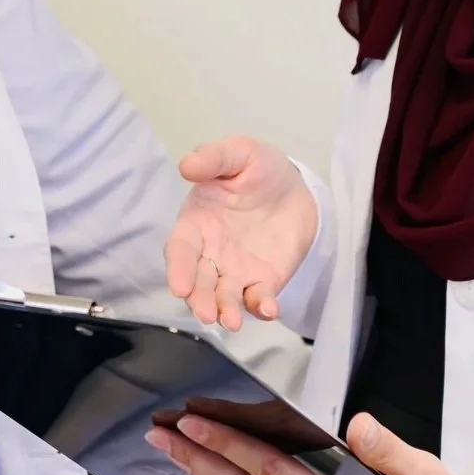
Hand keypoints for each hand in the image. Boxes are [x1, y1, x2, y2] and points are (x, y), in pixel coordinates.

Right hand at [164, 136, 318, 330]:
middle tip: (206, 314)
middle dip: (199, 299)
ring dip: (225, 311)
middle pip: (198, 282)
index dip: (178, 268)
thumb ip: (213, 157)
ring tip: (231, 322)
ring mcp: (235, 271)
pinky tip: (268, 309)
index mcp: (196, 223)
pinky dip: (260, 307)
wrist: (296, 187)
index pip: (180, 250)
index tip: (179, 286)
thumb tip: (186, 165)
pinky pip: (258, 299)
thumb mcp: (239, 152)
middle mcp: (210, 252)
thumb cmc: (259, 169)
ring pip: (224, 297)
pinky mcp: (262, 281)